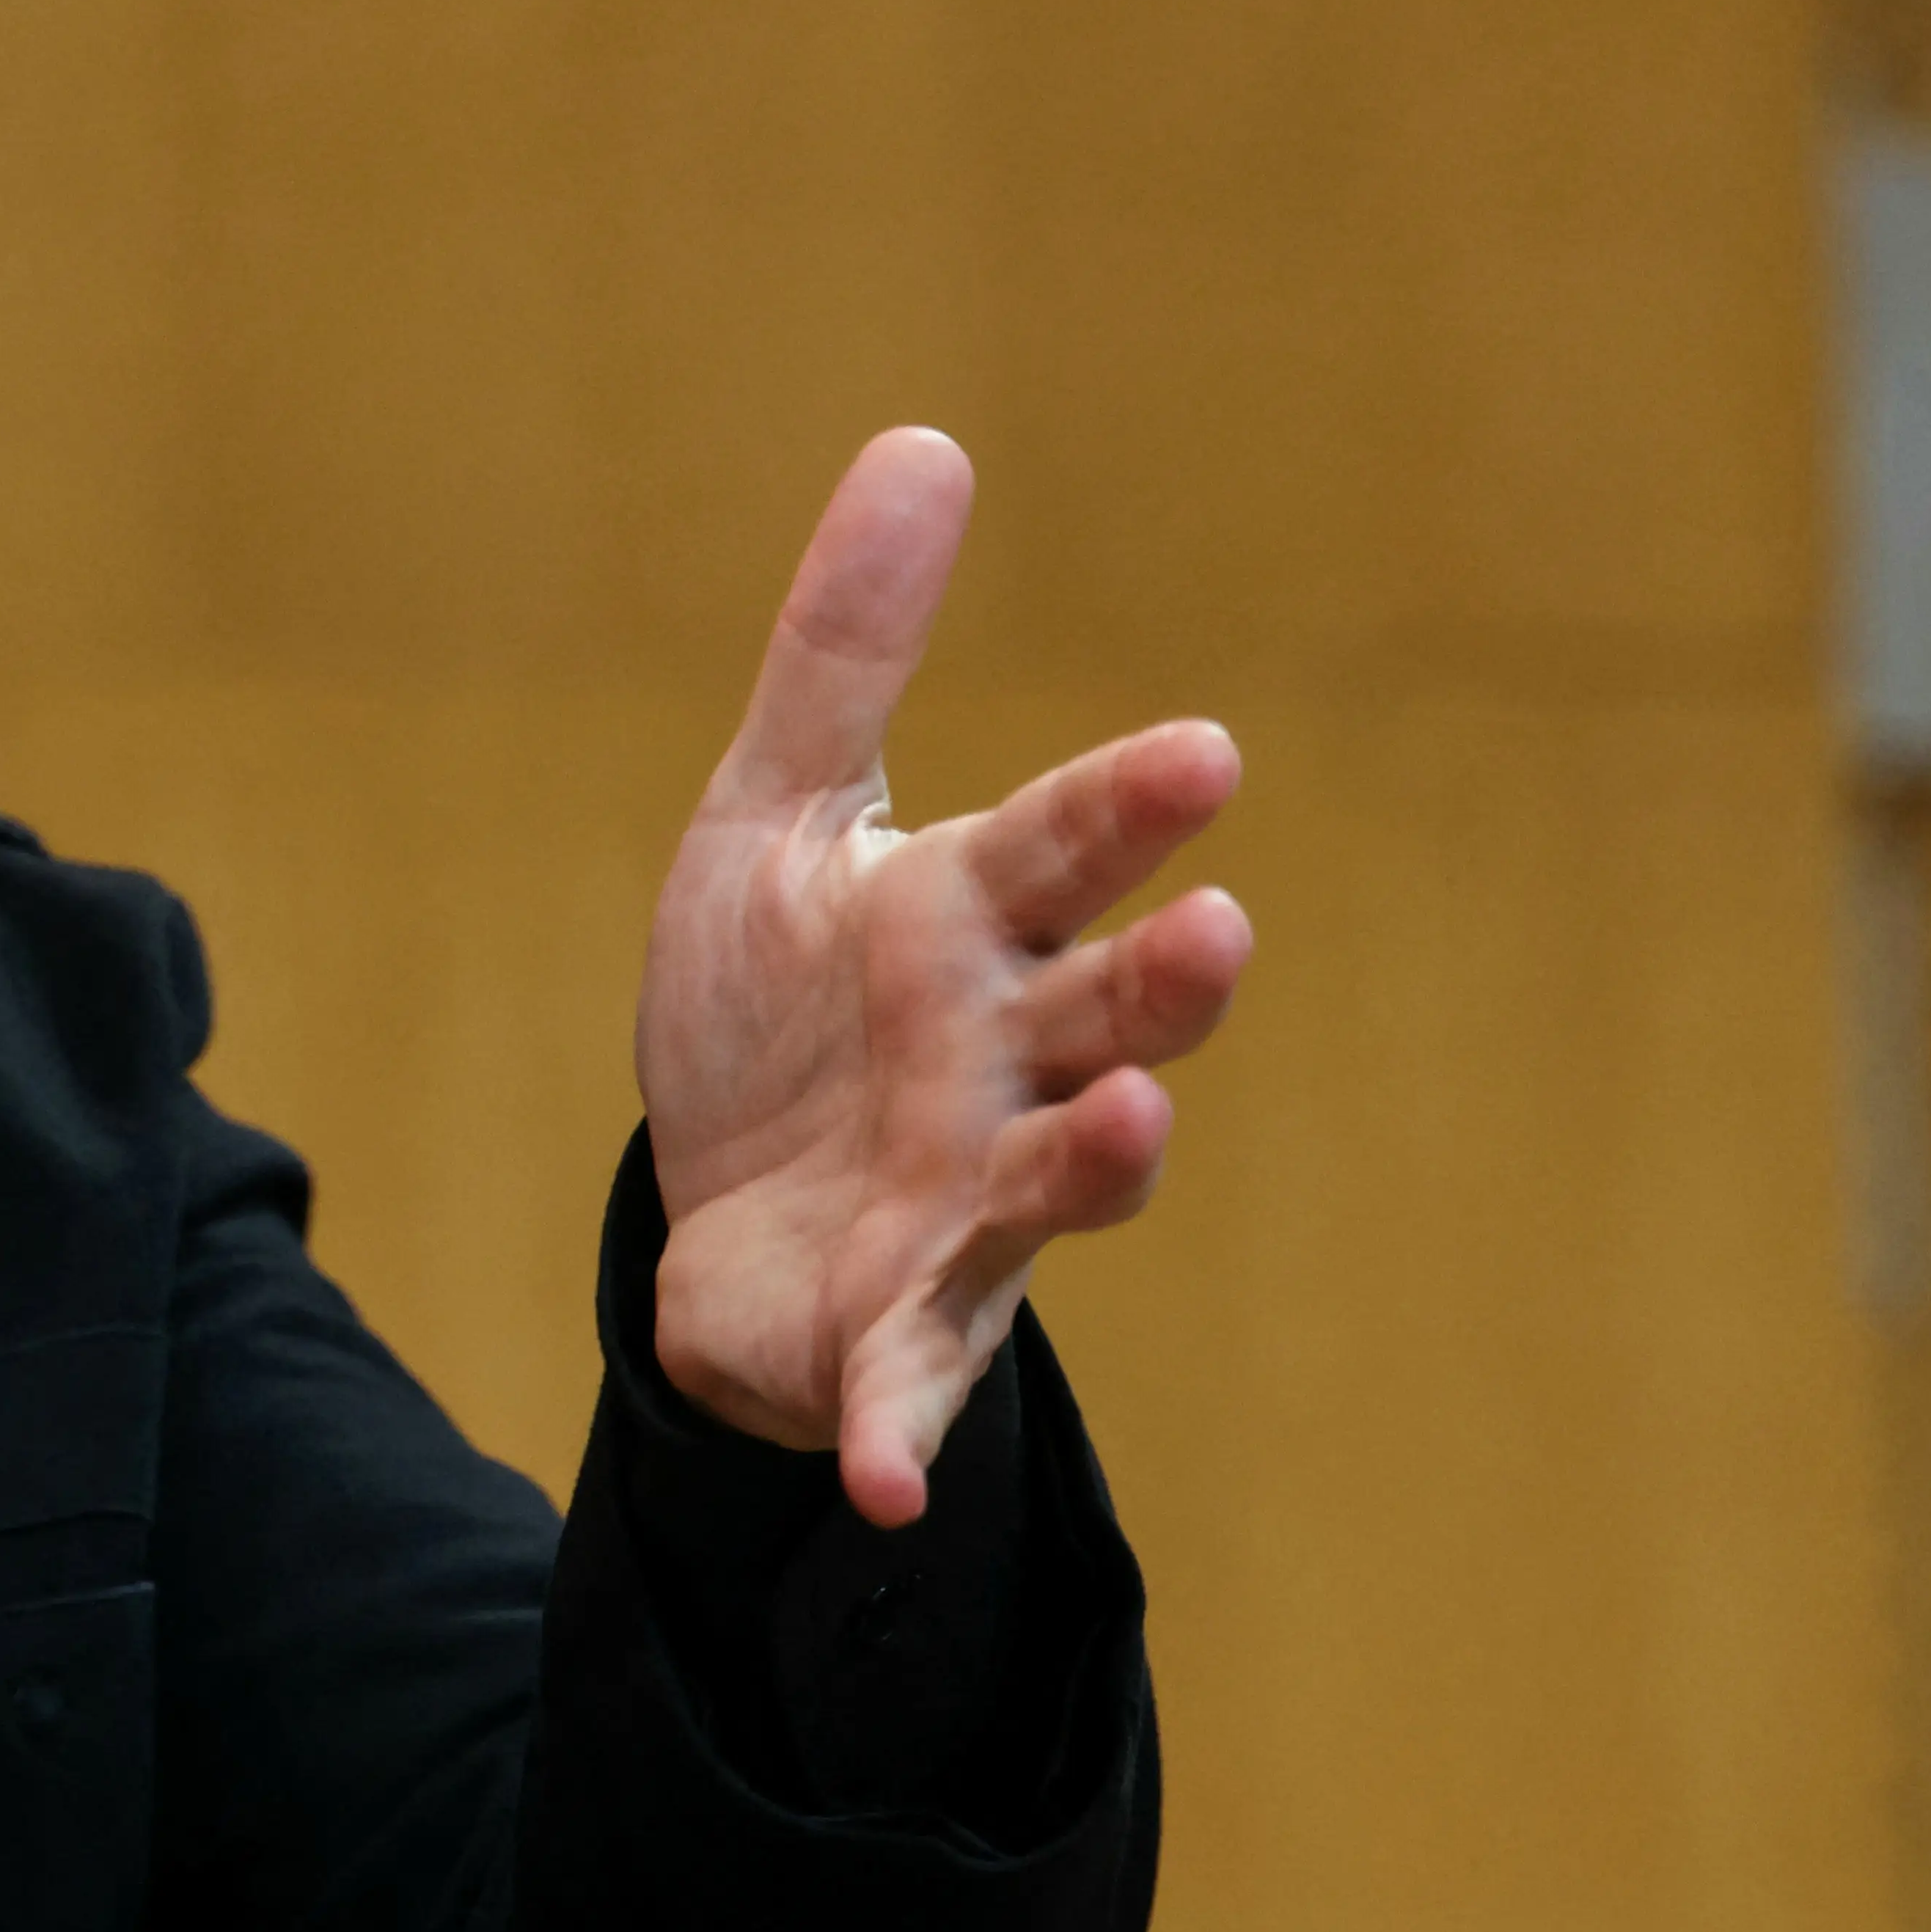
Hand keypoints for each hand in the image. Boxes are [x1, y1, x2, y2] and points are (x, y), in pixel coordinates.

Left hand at [635, 429, 1251, 1526]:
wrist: (711, 1207)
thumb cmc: (776, 1009)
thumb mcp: (774, 820)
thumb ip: (845, 651)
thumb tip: (922, 440)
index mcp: (976, 932)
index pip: (1066, 853)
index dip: (1128, 811)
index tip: (1200, 758)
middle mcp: (1002, 1070)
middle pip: (1105, 1017)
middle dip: (1163, 984)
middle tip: (1218, 936)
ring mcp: (962, 1213)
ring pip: (1056, 1190)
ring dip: (1100, 1164)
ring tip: (1137, 1128)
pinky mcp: (885, 1340)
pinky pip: (902, 1398)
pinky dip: (898, 1443)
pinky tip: (881, 1491)